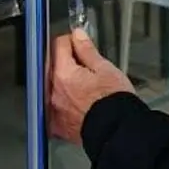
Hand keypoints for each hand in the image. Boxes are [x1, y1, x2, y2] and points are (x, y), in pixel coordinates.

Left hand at [48, 27, 134, 145]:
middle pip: (51, 65)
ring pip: (51, 85)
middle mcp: (53, 91)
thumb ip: (87, 51)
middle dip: (64, 60)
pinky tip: (76, 100)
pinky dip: (61, 100)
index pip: (58, 46)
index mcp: (64, 74)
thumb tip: (78, 36)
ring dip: (61, 81)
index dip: (70, 41)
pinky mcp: (57, 125)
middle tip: (83, 63)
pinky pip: (53, 105)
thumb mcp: (105, 69)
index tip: (78, 43)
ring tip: (82, 84)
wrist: (117, 131)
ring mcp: (53, 109)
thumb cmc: (115, 102)